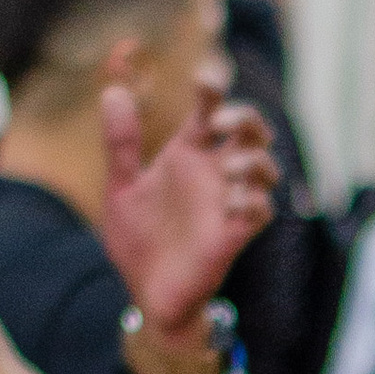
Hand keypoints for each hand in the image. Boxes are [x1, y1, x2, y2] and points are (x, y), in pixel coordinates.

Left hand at [101, 86, 278, 338]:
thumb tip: (111, 90)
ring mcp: (226, 203)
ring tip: (231, 165)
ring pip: (263, 167)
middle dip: (245, 118)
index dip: (213, 91)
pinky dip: (252, 200)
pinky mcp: (233, 235)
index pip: (209, 110)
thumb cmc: (139, 240)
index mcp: (187, 155)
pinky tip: (232, 202)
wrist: (146, 293)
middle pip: (249, 130)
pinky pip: (260, 210)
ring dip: (254, 159)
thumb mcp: (121, 188)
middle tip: (219, 122)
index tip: (203, 80)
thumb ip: (121, 143)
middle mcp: (212, 174)